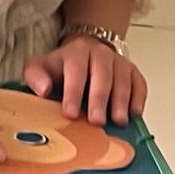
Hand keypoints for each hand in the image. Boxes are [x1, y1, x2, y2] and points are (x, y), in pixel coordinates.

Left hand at [23, 34, 145, 126]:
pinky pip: (139, 83)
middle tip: (96, 121)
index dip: (73, 92)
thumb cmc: (63, 67)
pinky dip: (138, 97)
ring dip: (121, 100)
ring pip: (122, 79)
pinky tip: (134, 112)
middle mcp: (100, 54)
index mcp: (76, 52)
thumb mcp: (41, 67)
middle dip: (99, 99)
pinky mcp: (133, 71)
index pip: (76, 70)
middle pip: (102, 75)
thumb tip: (43, 90)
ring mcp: (118, 62)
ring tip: (118, 120)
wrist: (85, 53)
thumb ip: (36, 76)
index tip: (70, 113)